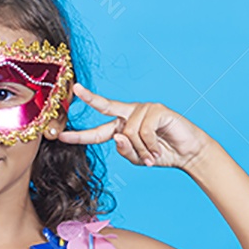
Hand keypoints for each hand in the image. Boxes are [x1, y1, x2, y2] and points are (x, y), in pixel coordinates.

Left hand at [58, 83, 212, 169]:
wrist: (188, 153)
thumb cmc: (161, 154)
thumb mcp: (138, 159)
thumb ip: (124, 151)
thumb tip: (117, 136)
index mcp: (121, 126)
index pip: (97, 131)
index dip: (80, 135)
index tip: (61, 136)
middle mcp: (130, 114)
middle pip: (106, 105)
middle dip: (90, 98)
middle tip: (77, 89)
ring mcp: (144, 109)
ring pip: (129, 132)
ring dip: (141, 151)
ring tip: (151, 157)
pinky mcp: (158, 109)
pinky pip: (144, 130)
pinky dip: (150, 145)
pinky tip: (157, 150)